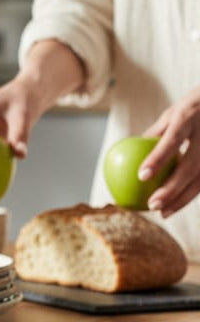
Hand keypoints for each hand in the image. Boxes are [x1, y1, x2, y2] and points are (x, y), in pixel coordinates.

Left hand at [140, 87, 199, 217]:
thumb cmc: (192, 108)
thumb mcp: (173, 114)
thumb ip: (155, 133)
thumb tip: (129, 153)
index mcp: (188, 116)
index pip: (172, 140)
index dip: (158, 159)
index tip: (141, 176)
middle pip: (191, 165)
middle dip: (172, 188)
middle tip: (153, 205)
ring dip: (183, 199)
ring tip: (163, 213)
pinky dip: (190, 195)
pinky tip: (176, 206)